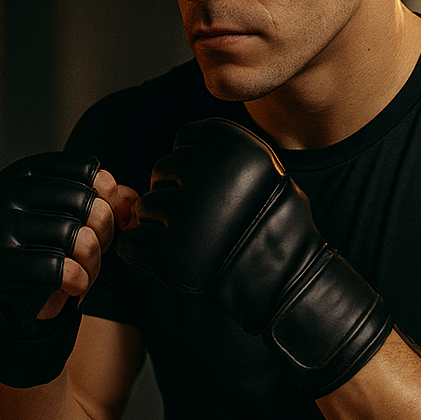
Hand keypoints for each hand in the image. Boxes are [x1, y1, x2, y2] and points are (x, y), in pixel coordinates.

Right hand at [0, 152, 124, 386]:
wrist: (16, 302)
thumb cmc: (56, 249)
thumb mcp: (84, 216)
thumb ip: (110, 199)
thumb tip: (131, 203)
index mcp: (23, 174)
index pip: (88, 171)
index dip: (106, 199)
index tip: (93, 221)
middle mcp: (5, 195)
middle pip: (88, 204)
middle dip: (103, 233)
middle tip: (91, 251)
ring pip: (81, 240)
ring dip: (93, 262)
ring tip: (80, 268)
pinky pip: (64, 271)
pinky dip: (79, 282)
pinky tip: (70, 286)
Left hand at [118, 119, 392, 395]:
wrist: (287, 283)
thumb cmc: (275, 226)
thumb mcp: (267, 170)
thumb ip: (223, 156)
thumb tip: (172, 152)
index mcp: (238, 148)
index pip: (188, 136)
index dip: (193, 162)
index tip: (209, 184)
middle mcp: (212, 175)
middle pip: (164, 168)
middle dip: (176, 191)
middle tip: (203, 220)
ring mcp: (188, 214)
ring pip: (146, 205)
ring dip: (161, 223)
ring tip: (194, 241)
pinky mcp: (169, 254)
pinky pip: (133, 243)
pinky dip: (143, 252)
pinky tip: (170, 259)